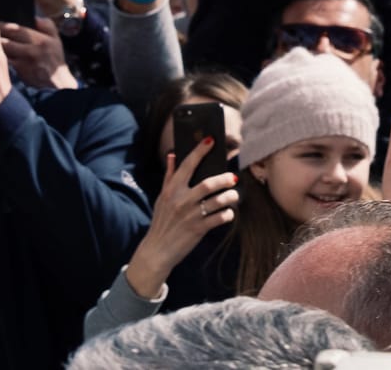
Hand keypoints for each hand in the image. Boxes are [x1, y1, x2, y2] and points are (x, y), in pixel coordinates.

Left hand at [1, 17, 75, 89]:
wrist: (57, 86)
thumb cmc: (54, 63)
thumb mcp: (57, 41)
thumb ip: (48, 26)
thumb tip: (35, 18)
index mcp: (41, 39)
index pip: (15, 28)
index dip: (0, 24)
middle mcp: (32, 49)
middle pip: (5, 39)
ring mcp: (24, 62)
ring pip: (2, 51)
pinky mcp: (18, 73)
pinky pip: (2, 63)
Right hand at [126, 138, 240, 297]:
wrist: (157, 251)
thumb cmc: (161, 221)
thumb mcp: (161, 198)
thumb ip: (169, 176)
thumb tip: (171, 155)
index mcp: (172, 190)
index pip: (187, 165)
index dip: (200, 151)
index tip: (211, 140)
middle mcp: (181, 201)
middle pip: (209, 184)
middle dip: (224, 179)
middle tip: (232, 178)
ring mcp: (190, 215)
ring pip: (218, 201)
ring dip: (230, 197)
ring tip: (233, 196)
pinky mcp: (198, 229)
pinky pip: (220, 218)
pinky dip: (228, 214)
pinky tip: (228, 213)